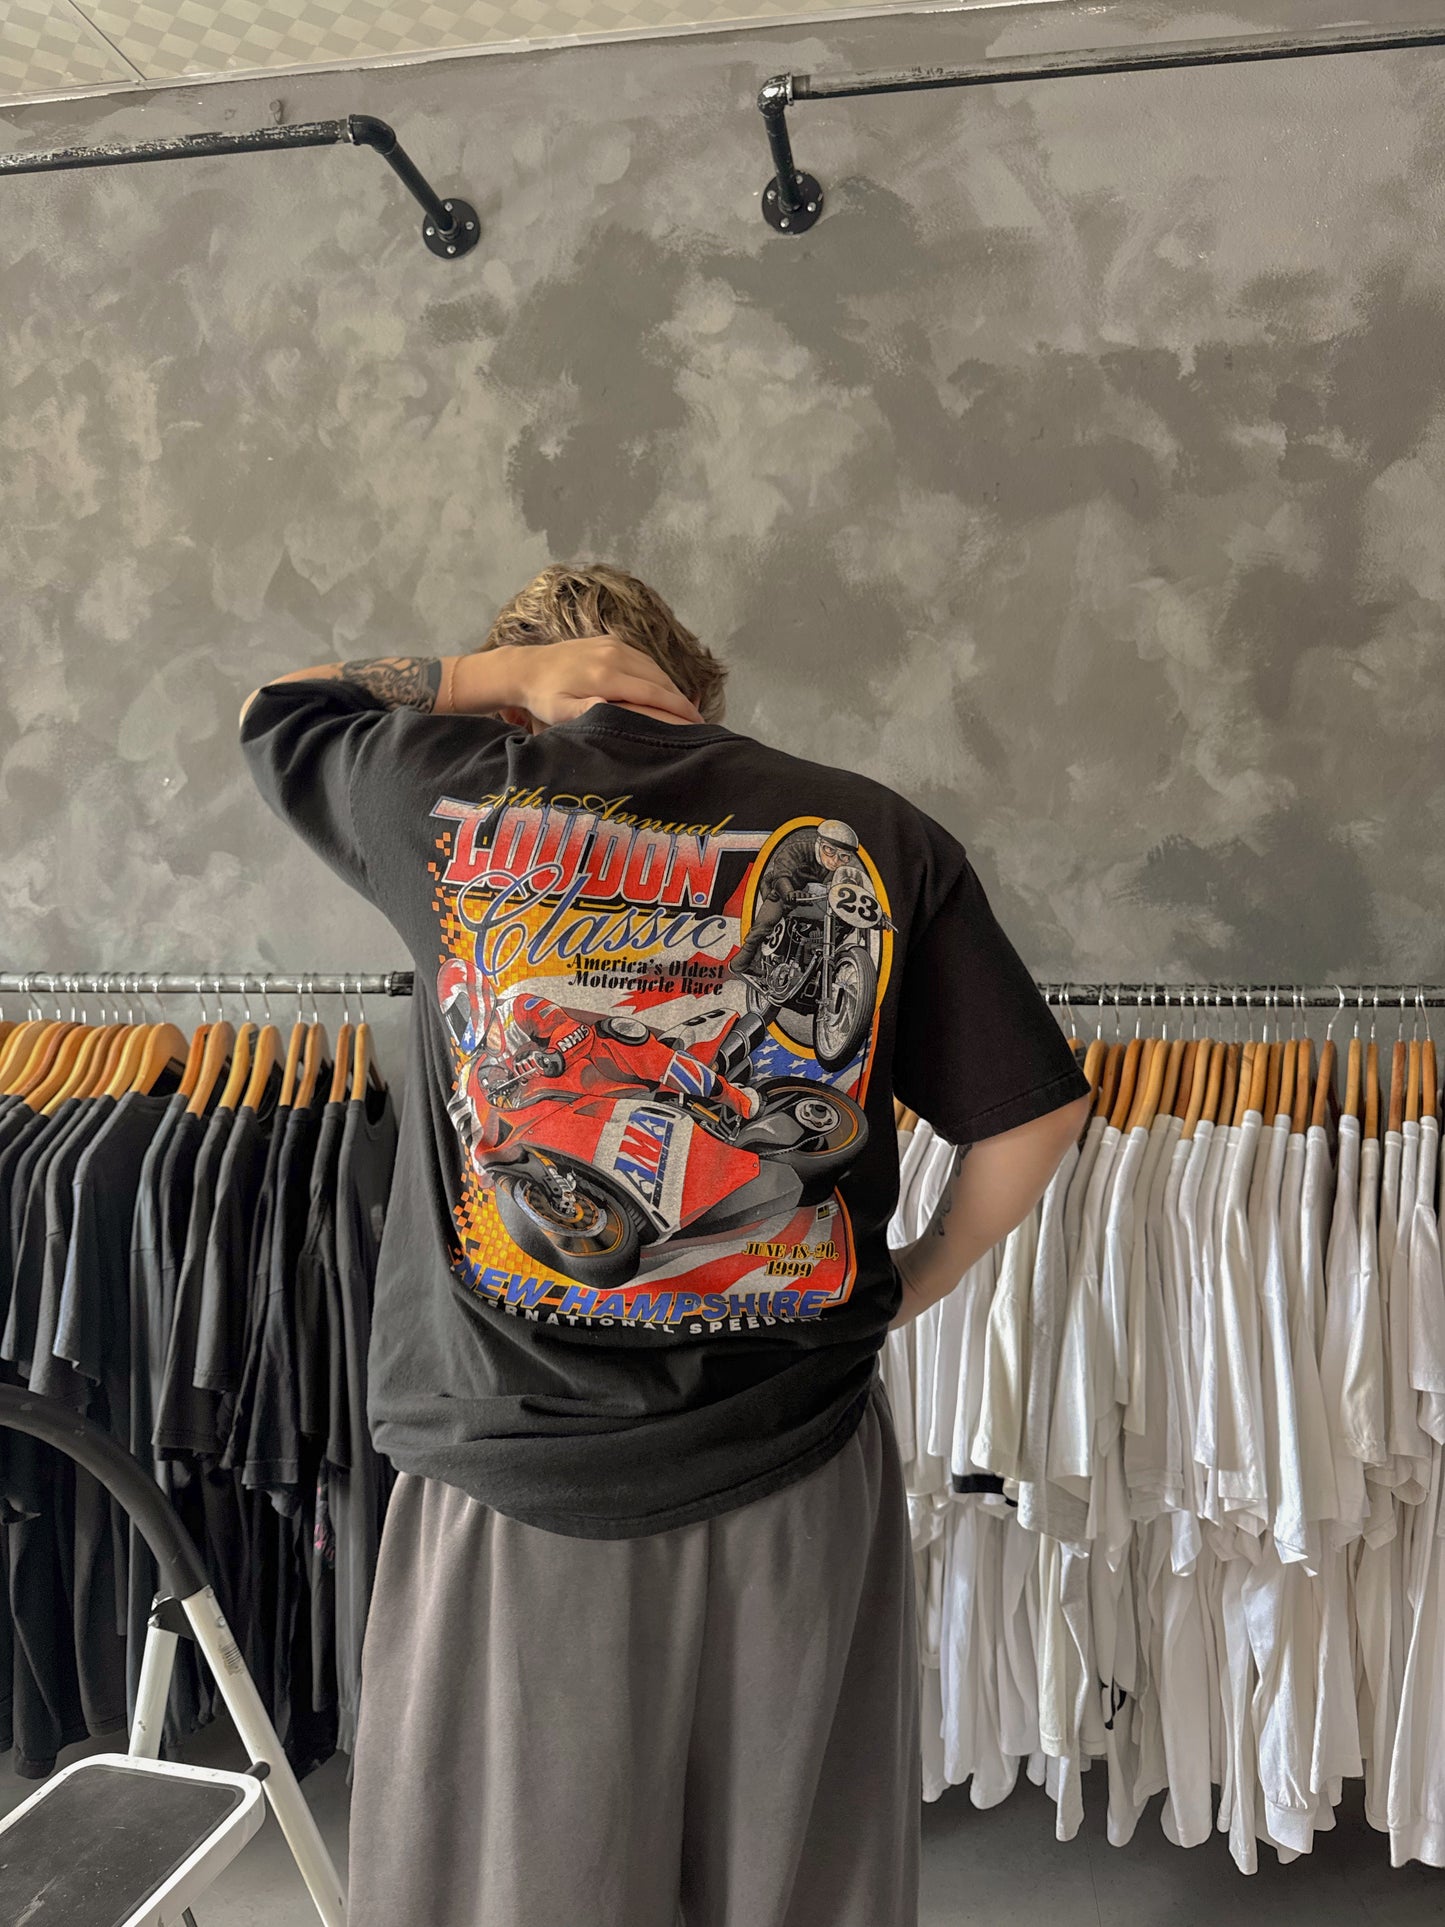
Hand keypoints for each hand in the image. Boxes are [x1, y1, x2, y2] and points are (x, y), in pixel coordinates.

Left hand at [467, 638, 705, 728]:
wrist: (526, 667)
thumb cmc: (543, 697)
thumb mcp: (560, 711)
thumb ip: (586, 712)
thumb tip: (611, 710)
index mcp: (606, 676)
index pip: (654, 693)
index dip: (679, 709)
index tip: (697, 723)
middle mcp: (615, 655)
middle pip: (660, 679)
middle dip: (681, 700)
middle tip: (697, 721)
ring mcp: (614, 645)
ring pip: (655, 668)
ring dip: (671, 687)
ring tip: (684, 708)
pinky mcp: (610, 640)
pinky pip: (643, 659)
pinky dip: (657, 675)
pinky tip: (662, 689)